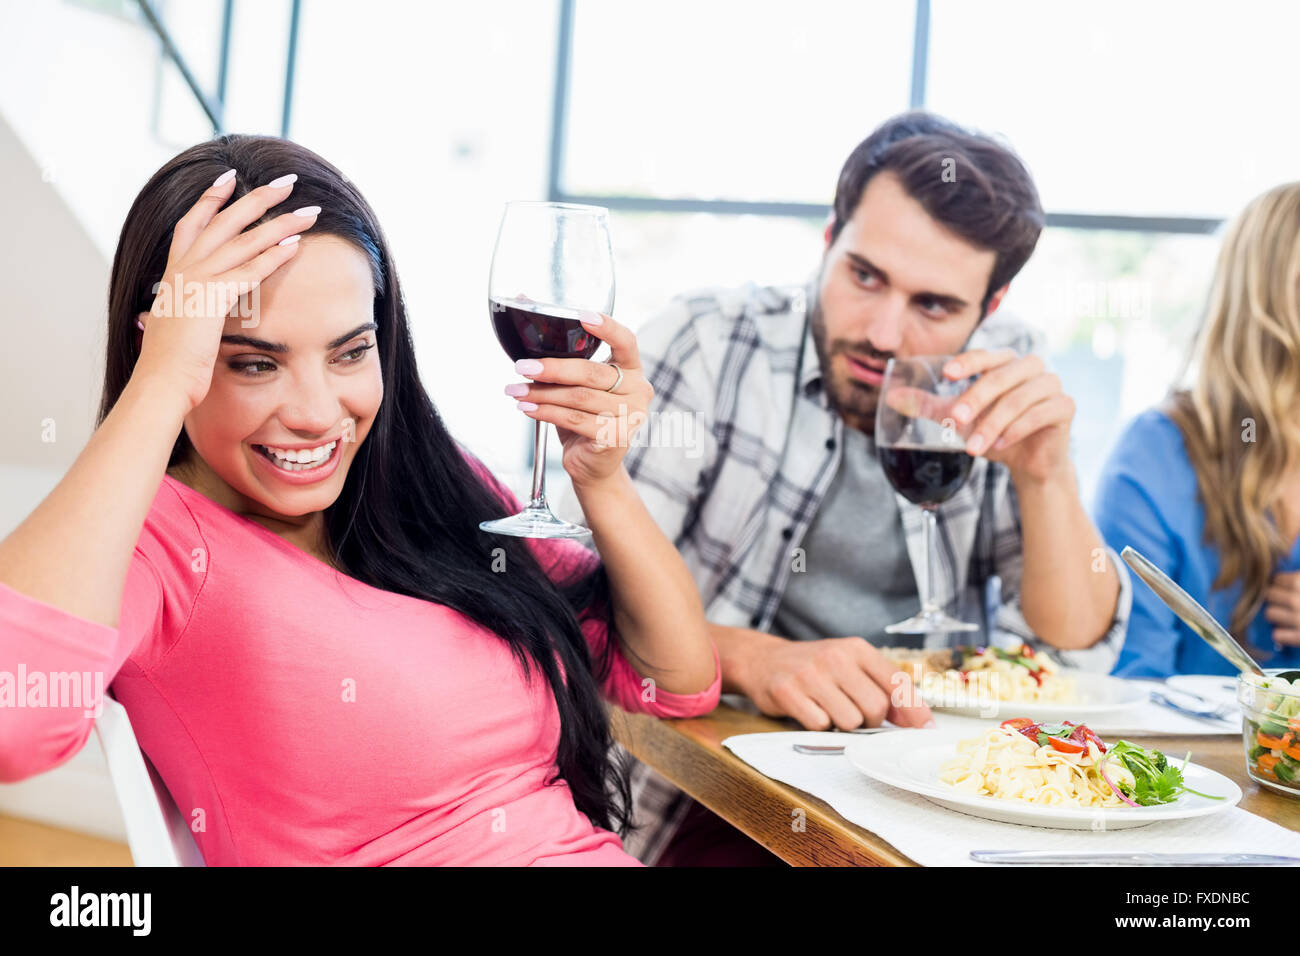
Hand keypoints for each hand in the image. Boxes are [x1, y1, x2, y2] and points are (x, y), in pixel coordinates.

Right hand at [132, 170, 319, 413]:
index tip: (230, 177)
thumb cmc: (169, 364)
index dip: (212, 198)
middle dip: (258, 197)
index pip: (192, 224)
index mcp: (173, 273)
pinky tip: (297, 244)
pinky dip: (274, 256)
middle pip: (225, 220)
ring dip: (280, 223)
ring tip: (309, 211)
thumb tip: (178, 312)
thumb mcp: (174, 326)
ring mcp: (196, 281)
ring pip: (244, 240)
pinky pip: (249, 270)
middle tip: (286, 180)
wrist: (159, 383)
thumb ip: (182, 310)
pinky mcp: (211, 299)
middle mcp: (183, 269)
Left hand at [506, 311, 653, 487]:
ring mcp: (631, 416)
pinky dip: (545, 412)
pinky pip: (573, 419)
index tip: (582, 316)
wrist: (593, 465)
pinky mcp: (616, 438)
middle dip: (552, 368)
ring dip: (541, 393)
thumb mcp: (579, 388)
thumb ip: (565, 364)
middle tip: (522, 366)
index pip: (626, 342)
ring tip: (516, 391)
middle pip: (591, 372)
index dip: (607, 327)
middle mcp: (638, 391)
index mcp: (632, 370)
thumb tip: (527, 332)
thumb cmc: (584, 419)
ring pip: (578, 397)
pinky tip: (527, 409)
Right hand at [735, 635, 932, 730]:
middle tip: (854, 714)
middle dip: (871, 721)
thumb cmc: (814, 668)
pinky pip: (820, 725)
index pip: (897, 682)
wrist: (763, 659)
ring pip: (850, 720)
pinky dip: (818, 726)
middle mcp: (835, 656)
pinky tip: (809, 710)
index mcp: (856, 648)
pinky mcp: (788, 691)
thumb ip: (882, 688)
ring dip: (843, 724)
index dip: (915, 710)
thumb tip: (918, 721)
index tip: (924, 730)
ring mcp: (810, 673)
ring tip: (829, 710)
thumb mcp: (849, 666)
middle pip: (876, 707)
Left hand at [941, 349, 1074, 483]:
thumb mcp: (958, 419)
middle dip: (976, 399)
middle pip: (1001, 376)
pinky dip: (1018, 429)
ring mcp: (1051, 385)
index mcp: (1006, 363)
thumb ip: (928, 406)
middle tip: (954, 421)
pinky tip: (1001, 445)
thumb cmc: (993, 432)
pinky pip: (1041, 412)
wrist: (1027, 463)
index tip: (947, 375)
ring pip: (1019, 398)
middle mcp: (1031, 367)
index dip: (967, 363)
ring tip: (972, 448)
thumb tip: (891, 397)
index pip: (985, 356)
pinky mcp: (1065, 406)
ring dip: (993, 423)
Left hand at [1265, 572, 1299, 645]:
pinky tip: (1289, 632)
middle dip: (1275, 598)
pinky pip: (1277, 635)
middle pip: (1269, 595)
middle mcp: (1298, 600)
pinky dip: (1282, 635)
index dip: (1280, 584)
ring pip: (1270, 614)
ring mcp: (1299, 619)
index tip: (1285, 587)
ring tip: (1287, 616)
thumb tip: (1275, 578)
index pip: (1276, 579)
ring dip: (1276, 615)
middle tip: (1283, 602)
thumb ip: (1296, 579)